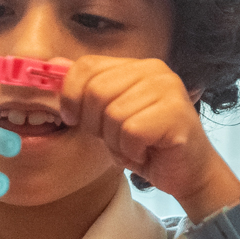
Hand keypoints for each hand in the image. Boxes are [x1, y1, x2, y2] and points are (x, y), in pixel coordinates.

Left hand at [59, 55, 238, 216]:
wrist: (186, 173)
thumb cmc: (144, 145)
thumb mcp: (105, 117)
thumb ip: (83, 90)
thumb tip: (53, 65)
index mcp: (135, 66)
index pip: (86, 66)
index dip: (70, 95)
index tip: (73, 118)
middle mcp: (154, 70)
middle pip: (96, 91)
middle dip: (95, 124)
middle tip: (115, 137)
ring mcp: (168, 89)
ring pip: (113, 115)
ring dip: (116, 141)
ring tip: (134, 146)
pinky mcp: (176, 113)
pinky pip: (131, 132)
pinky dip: (131, 151)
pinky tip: (146, 151)